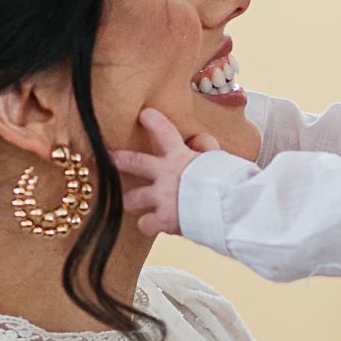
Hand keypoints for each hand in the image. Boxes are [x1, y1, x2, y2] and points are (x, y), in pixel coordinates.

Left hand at [112, 108, 219, 236]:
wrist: (231, 209)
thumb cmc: (229, 184)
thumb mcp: (219, 160)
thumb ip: (206, 149)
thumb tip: (197, 141)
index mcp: (181, 157)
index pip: (166, 132)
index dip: (154, 121)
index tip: (145, 114)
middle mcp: (166, 174)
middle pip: (135, 162)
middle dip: (119, 159)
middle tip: (109, 157)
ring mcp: (162, 197)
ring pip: (133, 198)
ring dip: (131, 201)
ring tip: (130, 203)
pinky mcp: (163, 219)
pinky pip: (145, 225)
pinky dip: (149, 226)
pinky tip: (153, 226)